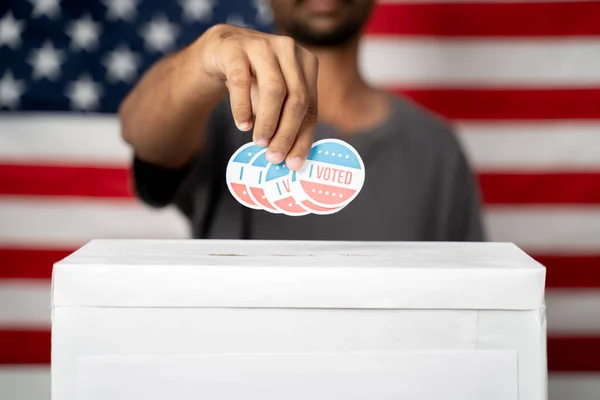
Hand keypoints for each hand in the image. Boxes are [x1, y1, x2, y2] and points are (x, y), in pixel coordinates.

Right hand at [198, 24, 318, 170]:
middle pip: (296, 99)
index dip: (303, 138)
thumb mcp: (275, 96)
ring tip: (259, 142)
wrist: (222, 49)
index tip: (293, 164)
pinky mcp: (235, 48)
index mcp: (307, 63)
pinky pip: (241, 81)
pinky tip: (242, 124)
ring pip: (274, 89)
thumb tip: (289, 156)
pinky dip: (242, 107)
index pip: (310, 108)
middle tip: (274, 156)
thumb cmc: (254, 79)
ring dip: (268, 122)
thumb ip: (285, 119)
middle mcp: (289, 50)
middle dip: (287, 133)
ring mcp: (263, 45)